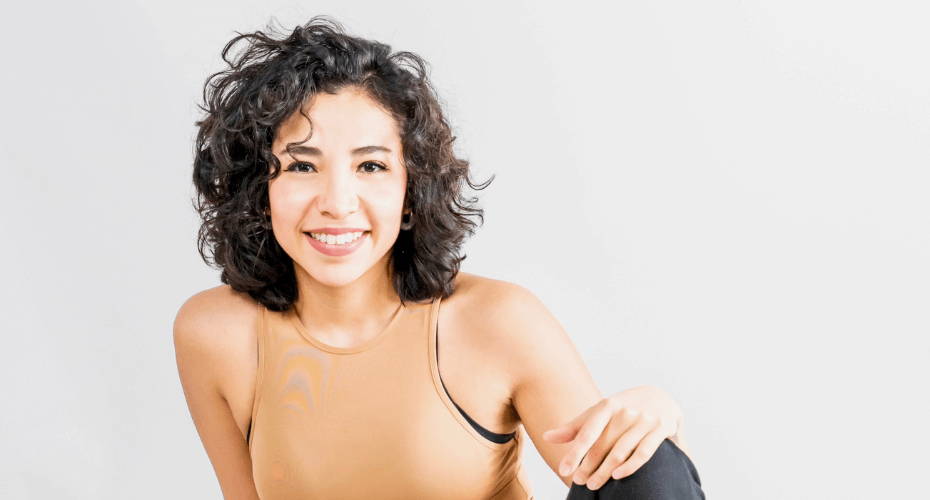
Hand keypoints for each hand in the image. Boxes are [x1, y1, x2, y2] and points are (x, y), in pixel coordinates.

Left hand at [542, 385, 682, 490]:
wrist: (661, 396)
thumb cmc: (623, 408)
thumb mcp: (600, 412)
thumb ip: (575, 426)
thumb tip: (547, 437)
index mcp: (607, 405)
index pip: (587, 432)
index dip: (574, 453)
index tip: (564, 470)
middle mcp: (625, 411)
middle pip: (602, 445)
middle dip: (588, 466)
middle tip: (579, 482)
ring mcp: (644, 419)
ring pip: (621, 451)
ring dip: (606, 471)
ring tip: (594, 484)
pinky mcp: (661, 428)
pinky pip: (644, 452)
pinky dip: (631, 466)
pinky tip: (618, 476)